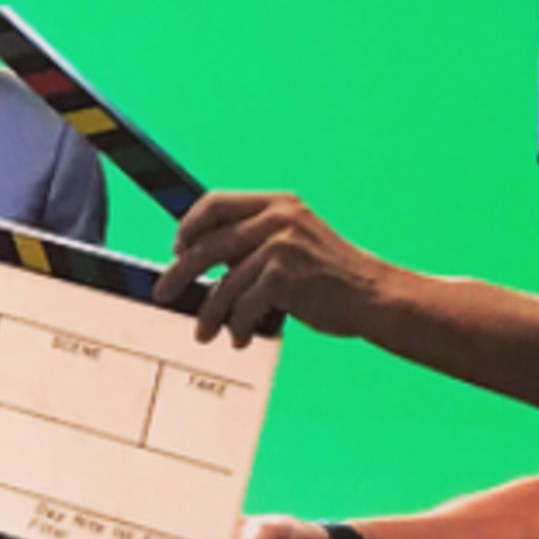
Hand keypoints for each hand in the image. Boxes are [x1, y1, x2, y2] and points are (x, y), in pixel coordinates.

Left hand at [157, 190, 388, 346]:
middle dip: (179, 272)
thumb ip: (254, 241)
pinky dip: (237, 326)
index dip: (189, 225)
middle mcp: (278, 218)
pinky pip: (242, 305)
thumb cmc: (331, 276)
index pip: (216, 202)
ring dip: (211, 313)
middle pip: (207, 243)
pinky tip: (239, 336)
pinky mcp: (284, 275)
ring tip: (206, 332)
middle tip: (163, 292)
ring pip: (224, 283)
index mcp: (278, 203)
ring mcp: (281, 245)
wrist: (375, 296)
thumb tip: (200, 256)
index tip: (177, 248)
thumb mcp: (294, 242)